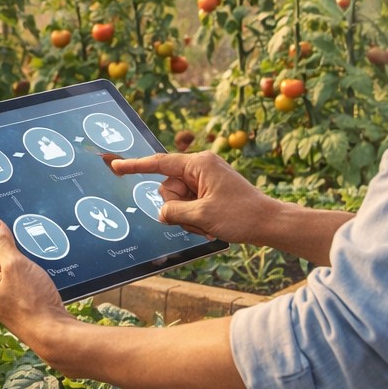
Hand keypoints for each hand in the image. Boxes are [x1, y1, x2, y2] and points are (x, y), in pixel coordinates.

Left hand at [0, 218, 73, 350]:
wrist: (54, 334)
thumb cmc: (33, 302)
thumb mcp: (16, 265)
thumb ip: (2, 243)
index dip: (7, 237)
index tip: (22, 234)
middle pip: (4, 260)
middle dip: (21, 254)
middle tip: (34, 257)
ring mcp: (6, 302)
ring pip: (18, 272)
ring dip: (30, 267)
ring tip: (40, 273)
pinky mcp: (21, 308)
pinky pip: (26, 285)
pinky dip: (35, 280)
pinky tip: (44, 283)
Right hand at [105, 149, 276, 245]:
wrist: (270, 224)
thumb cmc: (242, 216)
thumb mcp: (202, 216)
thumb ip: (173, 212)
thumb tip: (161, 213)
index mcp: (199, 165)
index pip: (159, 163)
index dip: (135, 166)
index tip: (116, 165)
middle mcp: (200, 168)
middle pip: (167, 188)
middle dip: (177, 207)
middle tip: (199, 218)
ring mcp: (205, 180)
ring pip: (176, 200)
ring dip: (188, 217)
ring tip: (209, 223)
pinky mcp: (209, 192)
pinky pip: (188, 205)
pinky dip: (195, 218)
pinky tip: (212, 224)